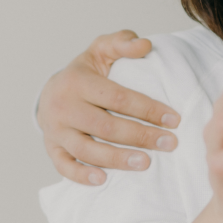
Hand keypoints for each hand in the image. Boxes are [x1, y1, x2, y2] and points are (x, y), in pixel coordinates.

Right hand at [39, 30, 181, 184]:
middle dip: (140, 136)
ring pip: (86, 150)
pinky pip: (64, 166)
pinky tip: (104, 180)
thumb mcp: (100, 50)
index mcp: (78, 81)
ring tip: (147, 163)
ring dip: (118, 159)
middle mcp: (63, 106)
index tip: (173, 119)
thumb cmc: (84, 73)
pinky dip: (82, 175)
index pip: (118, 97)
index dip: (147, 109)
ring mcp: (55, 130)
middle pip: (105, 126)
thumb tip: (145, 45)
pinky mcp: (51, 148)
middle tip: (169, 144)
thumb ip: (123, 42)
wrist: (49, 92)